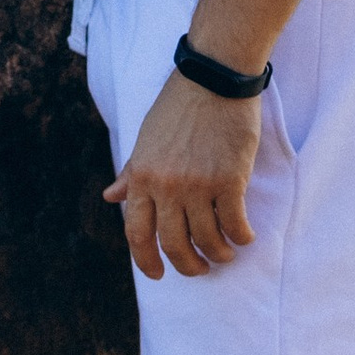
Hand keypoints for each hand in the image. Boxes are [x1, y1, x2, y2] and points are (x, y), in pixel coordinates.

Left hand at [104, 70, 262, 279]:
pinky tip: (244, 237)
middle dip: (187, 265)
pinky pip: (234, 224)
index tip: (157, 274)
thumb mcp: (146, 140)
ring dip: (218, 254)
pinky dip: (240, 237)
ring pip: (207, 239)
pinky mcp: (229, 180)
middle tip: (199, 269)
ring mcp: (198, 185)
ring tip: (224, 254)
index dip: (145, 260)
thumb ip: (132, 173)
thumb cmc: (178, 107)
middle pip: (173, 244)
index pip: (137, 232)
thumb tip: (111, 197)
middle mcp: (166, 186)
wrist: (213, 80)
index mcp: (142, 177)